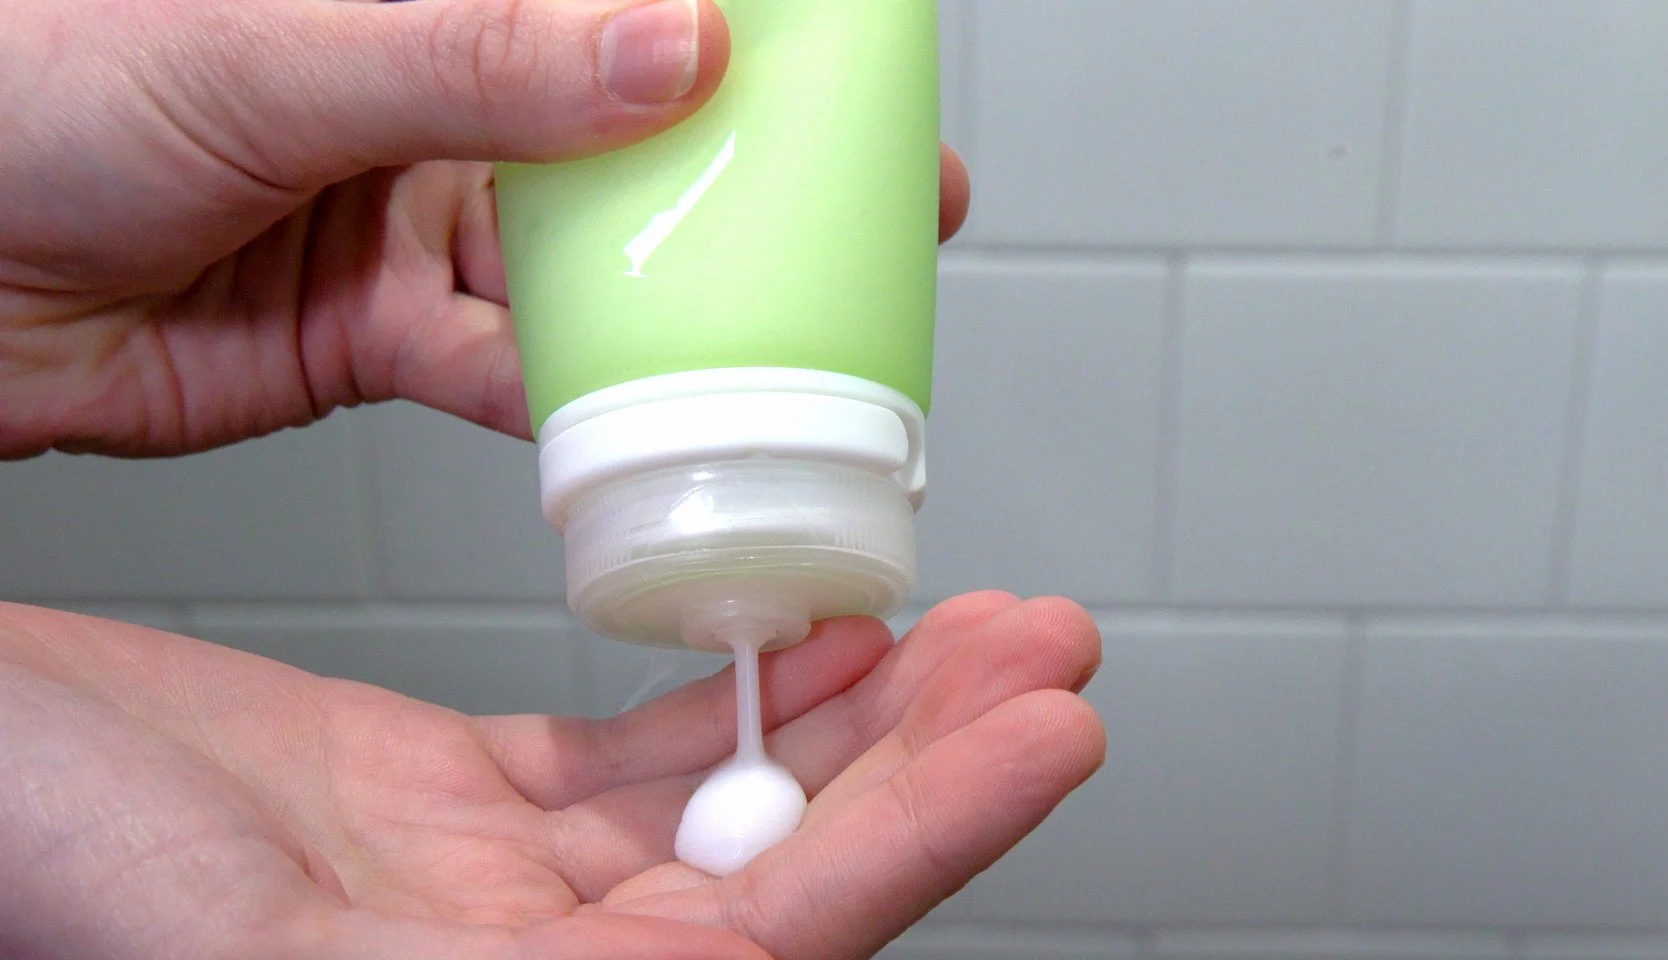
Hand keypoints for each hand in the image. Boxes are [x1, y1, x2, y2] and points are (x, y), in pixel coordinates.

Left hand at [0, 0, 971, 457]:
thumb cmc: (37, 92)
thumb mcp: (273, 51)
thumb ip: (476, 56)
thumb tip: (675, 45)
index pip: (617, 3)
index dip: (746, 29)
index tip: (851, 62)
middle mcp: (434, 96)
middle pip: (637, 134)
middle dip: (759, 177)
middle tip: (882, 203)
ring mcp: (415, 218)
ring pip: (589, 264)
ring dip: (682, 306)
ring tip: (790, 333)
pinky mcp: (384, 333)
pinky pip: (511, 370)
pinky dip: (574, 404)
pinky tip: (638, 419)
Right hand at [0, 592, 1102, 959]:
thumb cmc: (35, 844)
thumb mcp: (247, 940)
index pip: (774, 948)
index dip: (925, 840)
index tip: (1050, 733)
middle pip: (788, 874)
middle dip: (937, 759)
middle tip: (1051, 649)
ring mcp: (495, 897)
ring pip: (733, 808)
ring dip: (868, 710)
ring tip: (986, 627)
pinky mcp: (458, 812)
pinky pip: (642, 760)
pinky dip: (743, 692)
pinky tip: (827, 636)